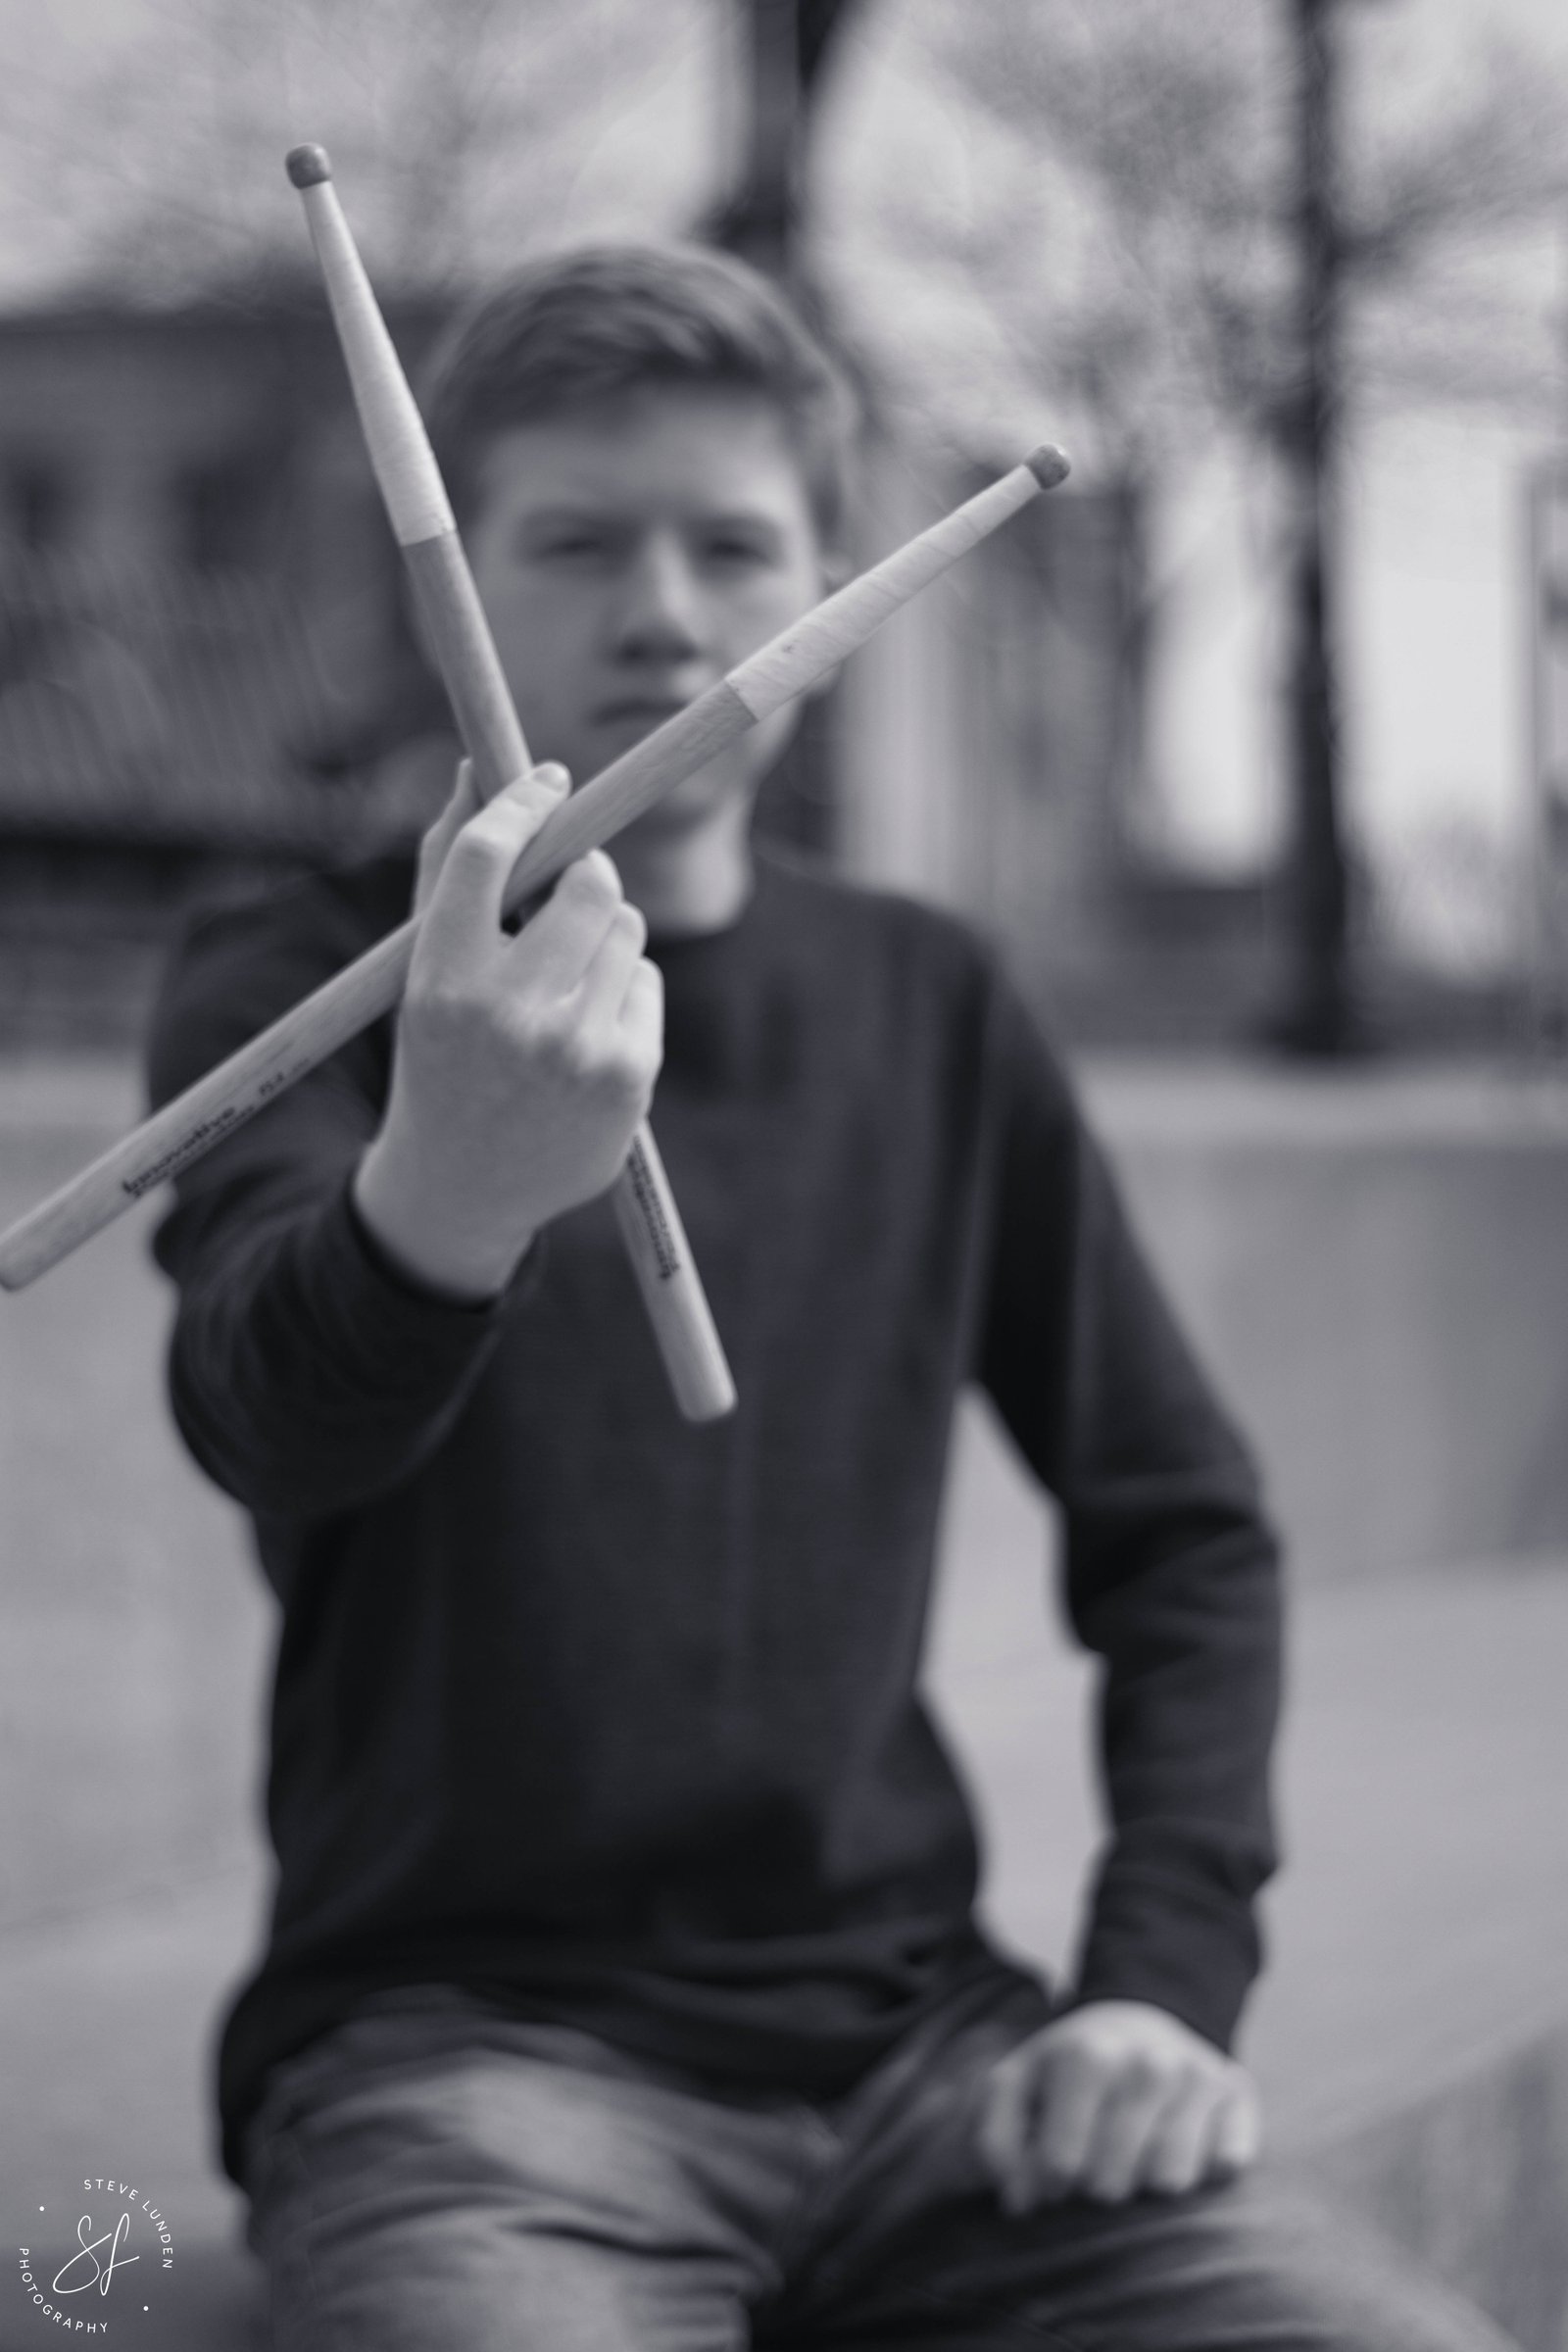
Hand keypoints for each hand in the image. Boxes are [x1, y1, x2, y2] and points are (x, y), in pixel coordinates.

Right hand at [352, 761, 662, 1301]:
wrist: (462, 1186)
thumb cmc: (442, 1053)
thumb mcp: (422, 970)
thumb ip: (447, 867)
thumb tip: (476, 767)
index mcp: (442, 978)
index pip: (489, 854)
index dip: (528, 804)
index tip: (551, 782)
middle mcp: (507, 1013)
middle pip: (590, 882)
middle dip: (588, 873)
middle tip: (571, 888)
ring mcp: (573, 1048)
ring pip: (627, 929)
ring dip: (604, 938)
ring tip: (562, 987)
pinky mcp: (626, 1075)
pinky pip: (646, 982)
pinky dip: (624, 992)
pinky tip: (585, 1035)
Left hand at [976, 2000, 1261, 2211]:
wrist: (1138, 2023)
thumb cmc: (1067, 2073)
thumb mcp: (1016, 2087)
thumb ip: (996, 2140)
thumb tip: (1018, 2203)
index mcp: (1085, 2057)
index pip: (1062, 2166)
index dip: (1051, 2186)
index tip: (1055, 2175)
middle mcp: (1148, 2062)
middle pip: (1115, 2183)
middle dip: (1098, 2189)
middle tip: (1095, 2168)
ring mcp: (1197, 2076)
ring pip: (1171, 2182)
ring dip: (1147, 2184)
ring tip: (1133, 2156)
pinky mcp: (1236, 2092)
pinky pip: (1226, 2164)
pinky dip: (1205, 2168)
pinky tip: (1183, 2144)